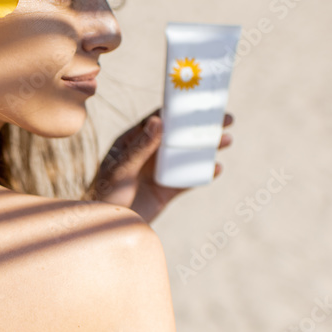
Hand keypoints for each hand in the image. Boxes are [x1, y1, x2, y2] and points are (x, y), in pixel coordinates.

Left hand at [87, 108, 233, 224]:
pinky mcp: (166, 191)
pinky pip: (188, 180)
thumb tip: (158, 120)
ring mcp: (158, 172)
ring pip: (186, 155)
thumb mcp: (121, 169)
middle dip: (201, 127)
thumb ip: (140, 147)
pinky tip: (216, 168)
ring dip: (207, 147)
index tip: (198, 102)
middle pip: (178, 136)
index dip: (178, 111)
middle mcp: (147, 154)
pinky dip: (202, 174)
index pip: (158, 121)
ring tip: (227, 140)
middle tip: (226, 118)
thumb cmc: (104, 196)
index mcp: (132, 143)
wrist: (106, 228)